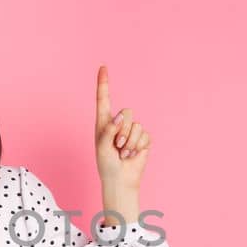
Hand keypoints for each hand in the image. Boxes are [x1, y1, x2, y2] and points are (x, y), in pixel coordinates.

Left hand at [94, 65, 149, 218]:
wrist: (120, 179)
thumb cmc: (106, 164)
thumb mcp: (102, 147)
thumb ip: (108, 130)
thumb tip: (120, 117)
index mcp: (103, 122)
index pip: (103, 99)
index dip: (103, 83)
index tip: (103, 67)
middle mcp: (118, 123)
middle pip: (126, 112)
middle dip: (123, 131)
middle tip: (117, 146)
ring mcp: (132, 130)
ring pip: (136, 125)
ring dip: (129, 143)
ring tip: (123, 153)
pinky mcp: (143, 138)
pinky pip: (144, 136)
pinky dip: (138, 147)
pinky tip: (132, 155)